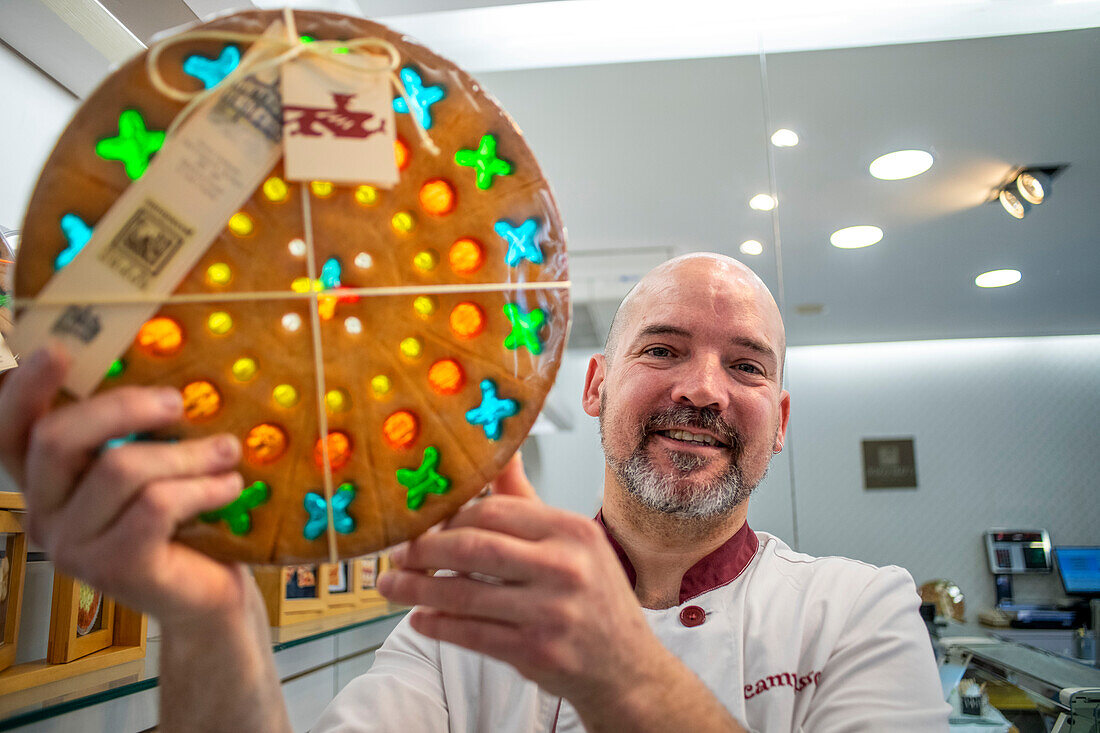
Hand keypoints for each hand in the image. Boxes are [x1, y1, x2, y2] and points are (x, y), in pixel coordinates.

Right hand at [0, 344, 253, 629]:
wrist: (206, 594)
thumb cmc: (179, 519)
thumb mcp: (152, 465)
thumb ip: (136, 430)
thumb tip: (166, 374)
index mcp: (45, 480)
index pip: (8, 429)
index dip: (23, 389)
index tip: (59, 349)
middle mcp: (44, 512)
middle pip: (56, 438)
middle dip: (123, 407)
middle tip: (178, 401)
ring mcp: (72, 546)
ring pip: (119, 469)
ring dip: (186, 452)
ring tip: (227, 451)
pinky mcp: (112, 569)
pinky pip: (156, 505)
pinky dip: (201, 488)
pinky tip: (228, 487)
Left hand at [377, 453, 669, 710]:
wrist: (628, 667)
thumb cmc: (593, 597)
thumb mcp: (572, 543)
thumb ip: (526, 500)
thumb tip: (499, 448)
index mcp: (571, 531)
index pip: (495, 510)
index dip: (449, 517)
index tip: (422, 524)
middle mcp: (565, 567)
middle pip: (473, 548)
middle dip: (423, 550)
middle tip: (395, 554)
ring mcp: (551, 612)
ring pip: (464, 594)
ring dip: (417, 589)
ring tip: (391, 587)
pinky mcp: (537, 652)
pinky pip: (471, 634)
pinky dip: (438, 626)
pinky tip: (420, 620)